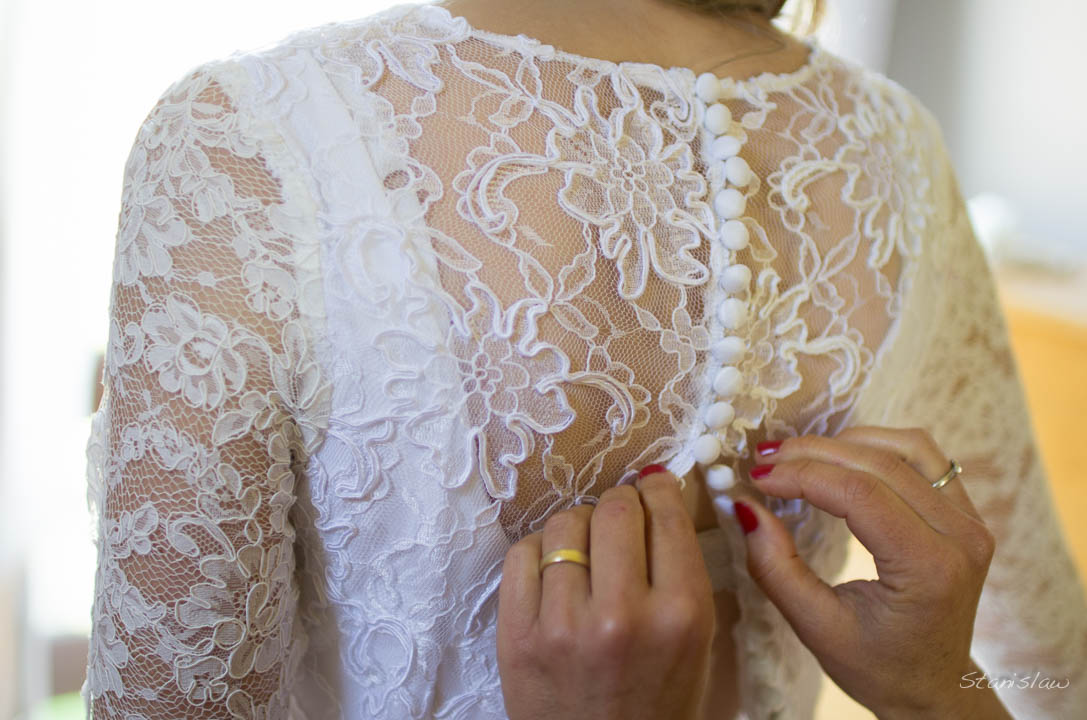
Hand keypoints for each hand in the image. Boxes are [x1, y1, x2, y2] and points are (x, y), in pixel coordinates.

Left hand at [497, 469, 715, 719]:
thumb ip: (685, 570)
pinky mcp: (517, 634)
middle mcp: (622, 615)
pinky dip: (540, 549)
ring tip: (586, 545)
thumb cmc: (657, 704)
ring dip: (579, 524)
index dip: (658, 489)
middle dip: (621, 502)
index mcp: (681, 615)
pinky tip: (554, 566)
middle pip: (615, 510)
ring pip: (566, 524)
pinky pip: (523, 553)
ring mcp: (564, 624)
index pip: (666, 516)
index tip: (653, 484)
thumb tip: (660, 492)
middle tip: (621, 514)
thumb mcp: (698, 643)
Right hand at [731, 426, 1005, 718]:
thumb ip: (775, 566)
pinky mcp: (966, 512)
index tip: (758, 477)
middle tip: (765, 460)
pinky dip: (877, 445)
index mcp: (928, 568)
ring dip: (845, 442)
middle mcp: (961, 536)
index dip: (802, 475)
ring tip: (797, 456)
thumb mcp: (815, 626)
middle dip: (813, 454)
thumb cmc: (876, 666)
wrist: (932, 687)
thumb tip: (744, 506)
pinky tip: (840, 456)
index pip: (860, 494)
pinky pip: (923, 455)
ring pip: (905, 447)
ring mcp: (971, 520)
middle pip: (880, 463)